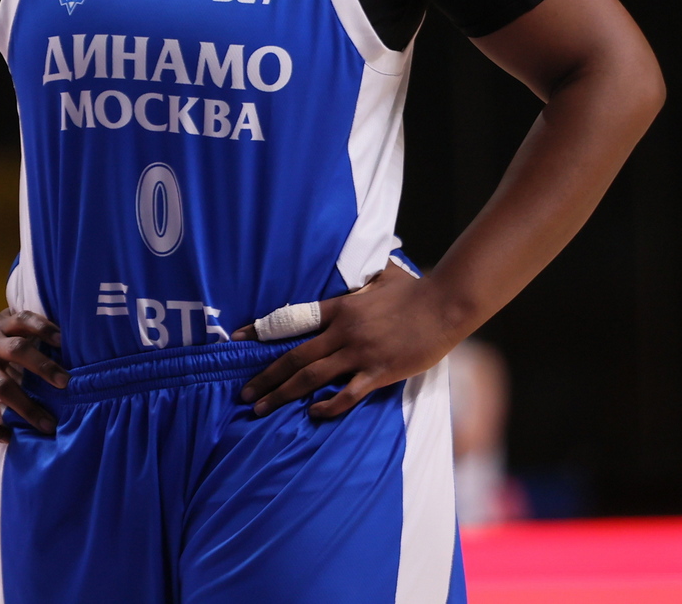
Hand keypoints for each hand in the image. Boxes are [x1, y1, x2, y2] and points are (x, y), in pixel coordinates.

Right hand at [0, 309, 66, 439]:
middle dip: (43, 366)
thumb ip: (22, 329)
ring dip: (27, 407)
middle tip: (67, 383)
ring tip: (48, 425)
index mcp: (0, 328)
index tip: (63, 340)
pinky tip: (8, 438)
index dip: (43, 327)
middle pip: (18, 350)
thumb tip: (66, 339)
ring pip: (3, 386)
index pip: (24, 319)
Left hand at [233, 265, 456, 419]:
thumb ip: (361, 278)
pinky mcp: (379, 372)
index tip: (236, 340)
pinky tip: (312, 412)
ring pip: (312, 376)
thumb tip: (356, 269)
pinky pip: (347, 393)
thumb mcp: (380, 275)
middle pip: (294, 356)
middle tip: (244, 393)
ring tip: (262, 408)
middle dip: (266, 377)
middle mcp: (343, 331)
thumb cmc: (415, 289)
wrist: (445, 304)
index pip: (292, 319)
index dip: (261, 331)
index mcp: (340, 307)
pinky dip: (328, 405)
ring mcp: (360, 353)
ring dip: (283, 394)